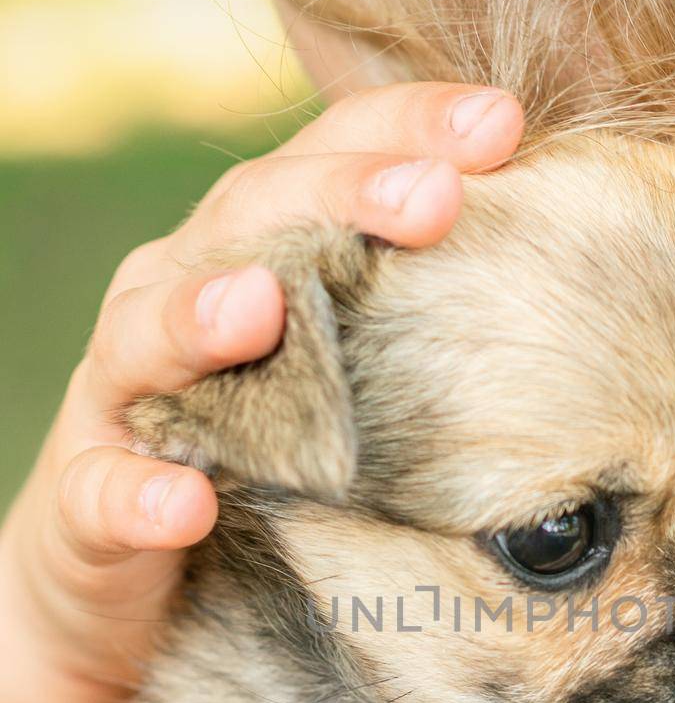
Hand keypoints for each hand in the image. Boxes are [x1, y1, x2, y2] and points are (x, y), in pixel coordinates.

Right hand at [0, 83, 523, 696]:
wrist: (131, 578)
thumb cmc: (263, 452)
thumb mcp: (344, 372)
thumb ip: (408, 313)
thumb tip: (556, 270)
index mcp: (251, 251)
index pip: (326, 159)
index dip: (407, 128)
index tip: (505, 124)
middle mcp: (179, 297)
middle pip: (248, 221)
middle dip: (338, 198)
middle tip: (434, 197)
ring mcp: (125, 396)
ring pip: (148, 333)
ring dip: (203, 313)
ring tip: (263, 307)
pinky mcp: (90, 501)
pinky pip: (106, 494)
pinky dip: (140, 494)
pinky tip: (187, 503)